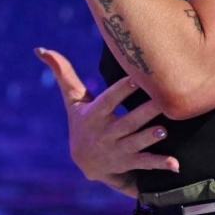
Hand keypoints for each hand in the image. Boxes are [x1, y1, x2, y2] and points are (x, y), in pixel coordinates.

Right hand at [35, 47, 178, 195]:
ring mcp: (119, 150)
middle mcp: (106, 133)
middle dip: (144, 114)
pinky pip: (145, 164)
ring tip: (165, 129)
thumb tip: (39, 49)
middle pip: (127, 123)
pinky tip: (175, 164)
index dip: (120, 91)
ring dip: (150, 138)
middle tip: (162, 102)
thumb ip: (63, 73)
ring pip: (137, 144)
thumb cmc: (82, 121)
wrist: (86, 163)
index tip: (135, 78)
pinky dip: (160, 164)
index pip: (108, 101)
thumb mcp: (72, 100)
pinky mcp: (130, 163)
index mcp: (94, 115)